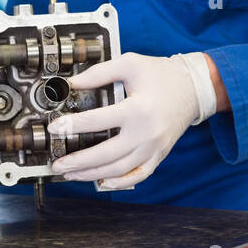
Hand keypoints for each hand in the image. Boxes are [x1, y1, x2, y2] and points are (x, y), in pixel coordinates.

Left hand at [46, 51, 209, 189]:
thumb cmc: (161, 74)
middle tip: (58, 164)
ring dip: (92, 175)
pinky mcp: (158, 155)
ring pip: (118, 170)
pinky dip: (120, 183)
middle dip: (78, 162)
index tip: (54, 128)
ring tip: (71, 174)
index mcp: (137, 109)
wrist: (193, 87)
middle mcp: (145, 133)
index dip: (71, 125)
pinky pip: (138, 175)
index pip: (97, 121)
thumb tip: (72, 83)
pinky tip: (102, 182)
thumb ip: (99, 73)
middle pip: (105, 155)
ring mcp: (153, 148)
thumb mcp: (129, 64)